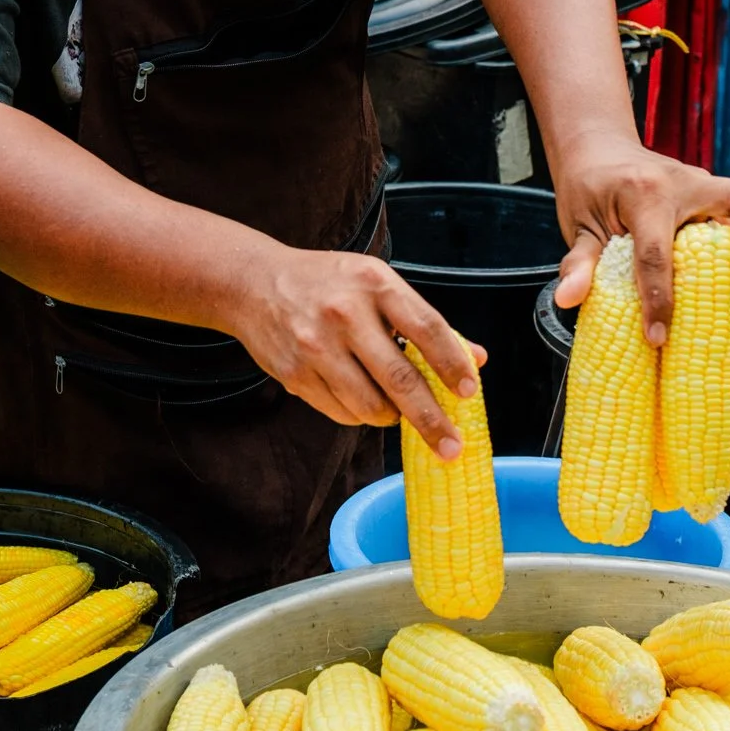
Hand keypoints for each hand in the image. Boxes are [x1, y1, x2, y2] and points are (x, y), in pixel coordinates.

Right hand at [228, 247, 480, 457]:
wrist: (253, 283)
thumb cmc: (328, 283)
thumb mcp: (377, 283)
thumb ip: (423, 320)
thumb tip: (476, 359)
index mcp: (374, 283)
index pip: (426, 328)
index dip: (451, 364)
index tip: (468, 392)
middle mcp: (345, 313)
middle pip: (399, 379)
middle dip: (430, 420)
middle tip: (451, 447)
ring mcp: (316, 346)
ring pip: (369, 405)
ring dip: (391, 416)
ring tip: (394, 407)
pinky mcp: (295, 373)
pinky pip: (341, 412)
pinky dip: (359, 414)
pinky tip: (358, 395)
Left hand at [552, 135, 729, 344]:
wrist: (596, 148)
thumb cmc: (587, 186)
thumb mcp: (578, 224)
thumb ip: (578, 263)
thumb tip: (568, 299)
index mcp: (643, 193)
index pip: (656, 253)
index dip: (658, 300)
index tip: (657, 336)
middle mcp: (681, 181)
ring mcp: (699, 182)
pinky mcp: (707, 191)